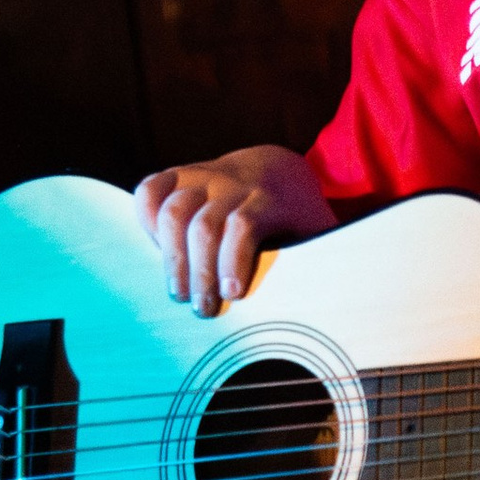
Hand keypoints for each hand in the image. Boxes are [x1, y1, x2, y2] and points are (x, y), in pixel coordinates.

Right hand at [133, 144, 338, 315]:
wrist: (278, 170)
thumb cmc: (299, 218)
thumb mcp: (319, 237)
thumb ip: (324, 263)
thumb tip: (334, 307)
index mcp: (270, 197)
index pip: (243, 223)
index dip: (233, 260)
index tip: (233, 294)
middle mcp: (232, 182)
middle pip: (203, 225)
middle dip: (198, 271)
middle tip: (203, 309)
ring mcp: (202, 175)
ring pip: (173, 211)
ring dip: (171, 257)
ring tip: (178, 291)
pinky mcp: (178, 174)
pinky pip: (150, 190)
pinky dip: (145, 220)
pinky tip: (157, 251)